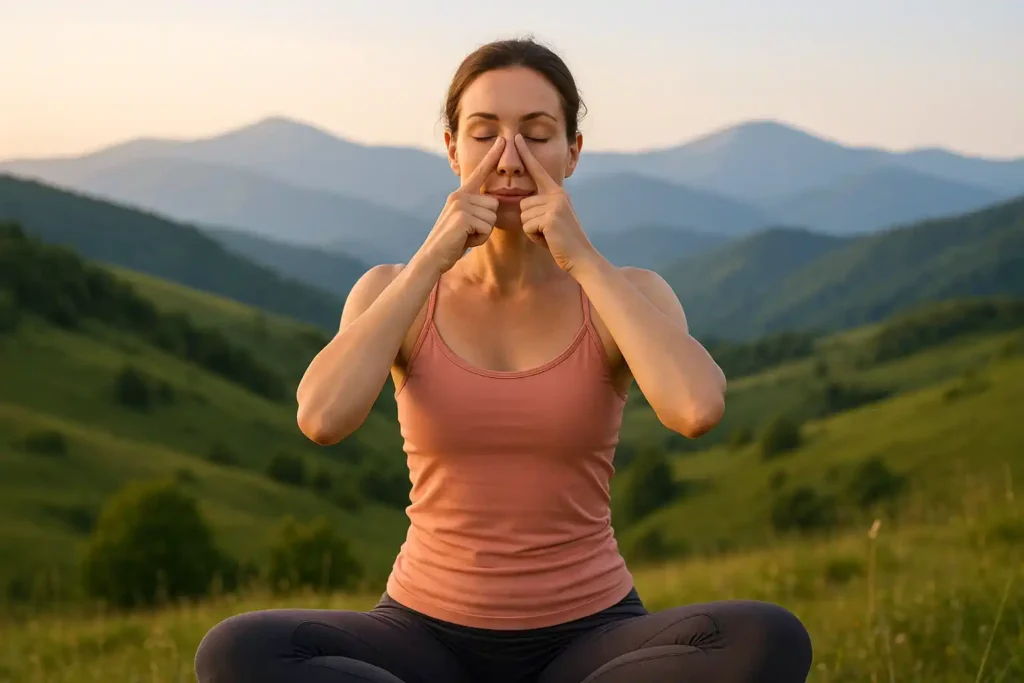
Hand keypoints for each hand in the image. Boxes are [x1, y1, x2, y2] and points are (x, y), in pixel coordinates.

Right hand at [412, 137, 503, 275]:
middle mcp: (459, 195)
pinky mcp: (462, 217)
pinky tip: (465, 240)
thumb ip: (475, 209)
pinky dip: (479, 238)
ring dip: (483, 232)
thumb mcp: (464, 220)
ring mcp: (460, 205)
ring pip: (492, 217)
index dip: (492, 156)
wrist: (432, 257)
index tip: (503, 141)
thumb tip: (493, 202)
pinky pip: (487, 227)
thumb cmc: (452, 242)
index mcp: (460, 194)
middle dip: (486, 223)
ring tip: (465, 236)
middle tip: (468, 232)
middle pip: (494, 204)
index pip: (480, 172)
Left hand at [516, 134, 597, 273]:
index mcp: (556, 192)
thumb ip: (540, 207)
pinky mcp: (550, 217)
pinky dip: (534, 236)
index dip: (526, 154)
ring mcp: (554, 204)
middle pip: (523, 203)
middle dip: (530, 222)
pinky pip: (527, 225)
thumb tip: (523, 204)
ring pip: (524, 215)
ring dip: (532, 230)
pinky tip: (548, 239)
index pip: (538, 170)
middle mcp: (556, 194)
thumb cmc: (562, 242)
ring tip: (549, 235)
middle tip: (548, 231)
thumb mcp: (551, 219)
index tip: (516, 138)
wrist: (580, 257)